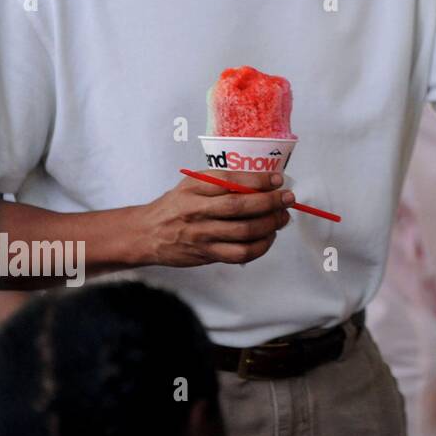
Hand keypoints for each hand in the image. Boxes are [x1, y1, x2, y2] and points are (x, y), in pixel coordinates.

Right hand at [131, 171, 292, 267]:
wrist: (147, 233)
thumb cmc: (177, 205)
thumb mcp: (193, 184)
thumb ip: (223, 181)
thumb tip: (263, 181)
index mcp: (195, 188)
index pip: (231, 181)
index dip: (259, 181)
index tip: (277, 180)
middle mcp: (198, 211)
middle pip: (241, 207)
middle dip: (271, 202)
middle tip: (288, 199)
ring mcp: (202, 235)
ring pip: (244, 232)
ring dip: (270, 225)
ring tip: (282, 218)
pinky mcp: (206, 254)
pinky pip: (240, 253)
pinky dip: (261, 246)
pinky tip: (269, 237)